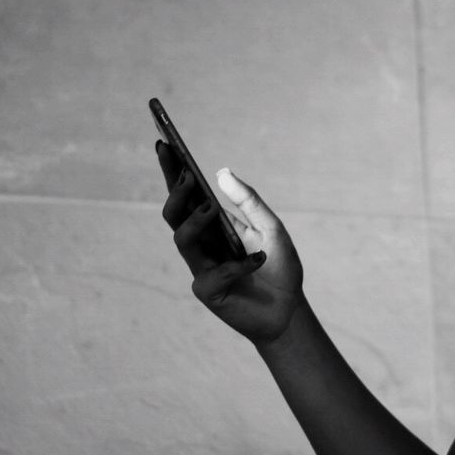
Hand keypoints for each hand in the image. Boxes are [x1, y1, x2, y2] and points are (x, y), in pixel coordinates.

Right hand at [157, 141, 303, 343]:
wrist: (289, 310)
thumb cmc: (279, 268)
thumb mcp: (272, 228)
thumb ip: (249, 202)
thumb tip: (221, 172)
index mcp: (212, 225)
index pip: (186, 195)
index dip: (172, 171)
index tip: (164, 144)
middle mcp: (201, 244)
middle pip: (174, 215)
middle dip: (175, 193)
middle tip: (186, 175)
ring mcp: (201, 268)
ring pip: (182, 239)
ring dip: (195, 221)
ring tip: (211, 207)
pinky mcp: (208, 292)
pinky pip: (214, 274)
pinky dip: (239, 265)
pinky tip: (259, 259)